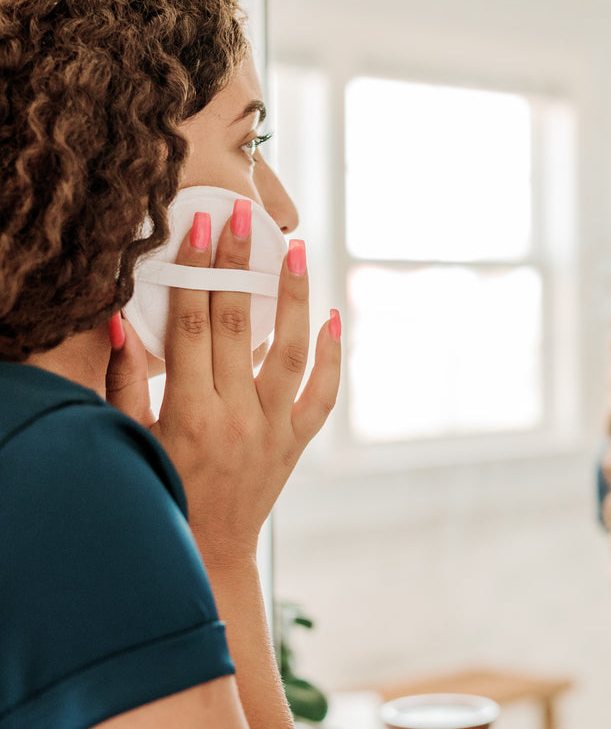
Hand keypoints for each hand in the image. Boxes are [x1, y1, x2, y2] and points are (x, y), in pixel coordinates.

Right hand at [106, 203, 340, 567]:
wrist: (208, 554)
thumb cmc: (162, 490)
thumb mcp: (132, 439)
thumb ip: (124, 380)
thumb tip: (117, 319)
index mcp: (189, 413)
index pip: (192, 326)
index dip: (195, 272)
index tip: (200, 227)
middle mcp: (238, 416)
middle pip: (239, 326)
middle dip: (239, 264)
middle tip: (244, 215)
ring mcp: (275, 429)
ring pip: (291, 351)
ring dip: (295, 297)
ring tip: (296, 249)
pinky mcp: (297, 441)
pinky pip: (323, 394)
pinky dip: (334, 357)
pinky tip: (334, 318)